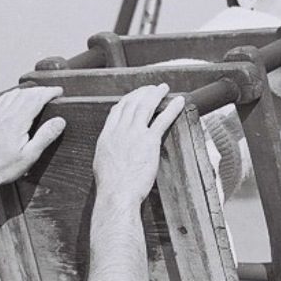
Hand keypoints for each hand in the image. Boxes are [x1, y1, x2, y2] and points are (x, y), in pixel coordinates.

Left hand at [0, 86, 67, 186]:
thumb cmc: (4, 168)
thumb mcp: (30, 156)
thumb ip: (45, 136)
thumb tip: (60, 121)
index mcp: (17, 122)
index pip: (36, 99)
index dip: (49, 92)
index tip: (59, 91)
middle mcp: (5, 115)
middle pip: (25, 94)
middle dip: (41, 90)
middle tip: (52, 91)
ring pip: (12, 95)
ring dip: (27, 91)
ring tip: (37, 93)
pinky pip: (0, 100)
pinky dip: (11, 94)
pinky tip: (14, 97)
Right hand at [93, 84, 184, 205]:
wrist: (116, 193)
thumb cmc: (110, 185)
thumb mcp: (101, 163)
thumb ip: (108, 152)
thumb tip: (111, 152)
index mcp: (107, 136)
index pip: (117, 110)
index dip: (127, 100)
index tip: (134, 96)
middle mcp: (119, 131)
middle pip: (131, 103)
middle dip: (142, 92)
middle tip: (151, 87)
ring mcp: (134, 134)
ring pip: (146, 106)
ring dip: (156, 94)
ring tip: (163, 87)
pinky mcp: (149, 141)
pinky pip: (162, 120)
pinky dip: (172, 108)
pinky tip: (178, 101)